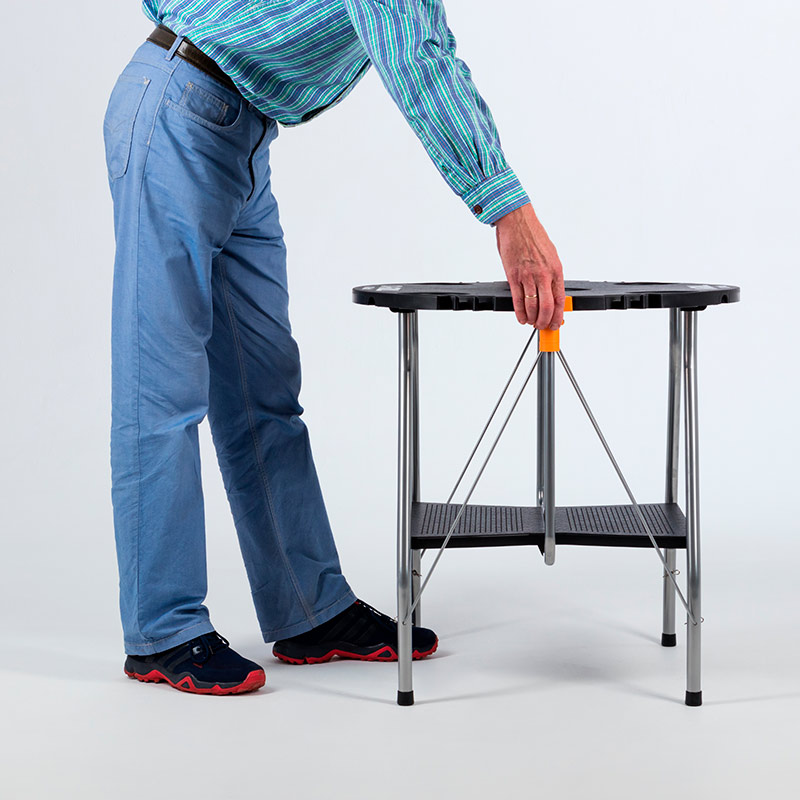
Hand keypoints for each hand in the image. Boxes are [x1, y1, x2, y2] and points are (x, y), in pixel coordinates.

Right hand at [494, 203, 564, 328]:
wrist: (517, 221)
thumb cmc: (533, 235)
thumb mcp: (550, 254)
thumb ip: (551, 274)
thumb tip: (552, 290)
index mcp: (556, 269)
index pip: (560, 299)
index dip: (558, 315)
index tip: (557, 323)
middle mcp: (543, 274)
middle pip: (546, 307)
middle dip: (545, 321)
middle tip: (542, 326)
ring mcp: (527, 276)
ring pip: (532, 306)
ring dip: (532, 318)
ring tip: (531, 323)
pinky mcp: (513, 276)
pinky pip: (517, 299)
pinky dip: (519, 312)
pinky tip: (521, 317)